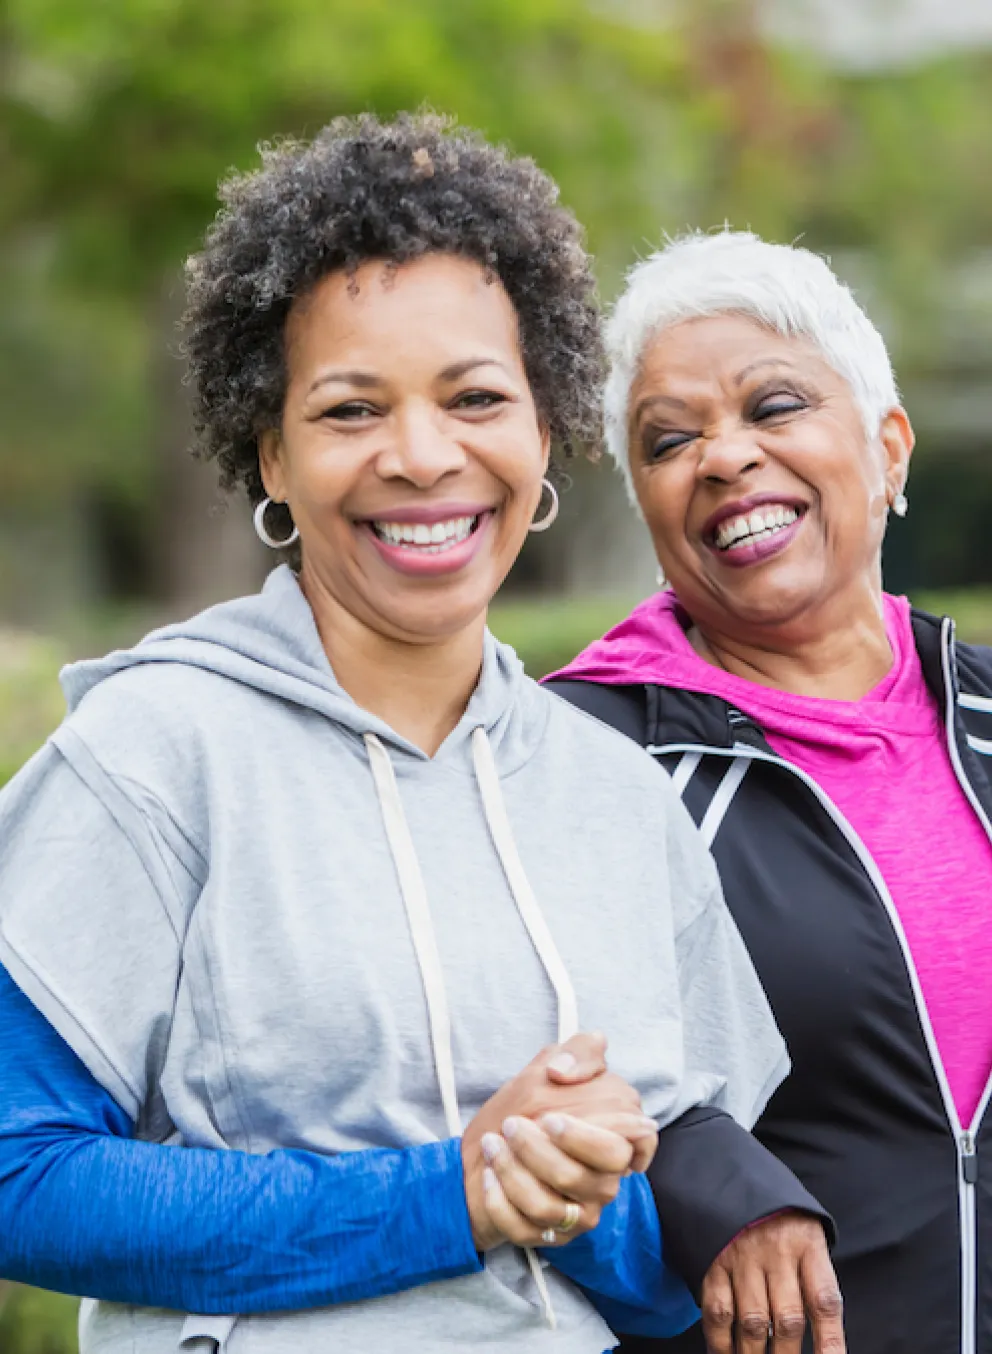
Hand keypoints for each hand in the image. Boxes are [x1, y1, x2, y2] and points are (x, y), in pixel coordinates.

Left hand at [462, 1032, 649, 1249]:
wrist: (488, 1145)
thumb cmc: (529, 1105)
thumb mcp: (553, 1064)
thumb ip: (578, 1053)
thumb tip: (564, 1072)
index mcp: (615, 1139)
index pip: (635, 1146)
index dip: (592, 1137)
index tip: (550, 1119)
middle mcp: (604, 1181)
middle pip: (582, 1177)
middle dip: (539, 1152)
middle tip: (511, 1125)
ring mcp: (580, 1213)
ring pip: (551, 1207)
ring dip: (513, 1173)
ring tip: (492, 1145)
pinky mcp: (552, 1237)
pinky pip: (525, 1229)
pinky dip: (500, 1201)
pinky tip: (488, 1175)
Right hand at [700, 1212, 844, 1353]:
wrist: (733, 1176)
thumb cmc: (780, 1218)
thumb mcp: (807, 1236)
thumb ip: (814, 1281)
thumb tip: (825, 1341)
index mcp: (808, 1245)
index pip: (824, 1302)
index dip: (830, 1342)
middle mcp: (776, 1252)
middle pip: (787, 1320)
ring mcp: (742, 1258)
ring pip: (753, 1322)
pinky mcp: (713, 1262)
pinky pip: (718, 1310)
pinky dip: (720, 1341)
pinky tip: (725, 1353)